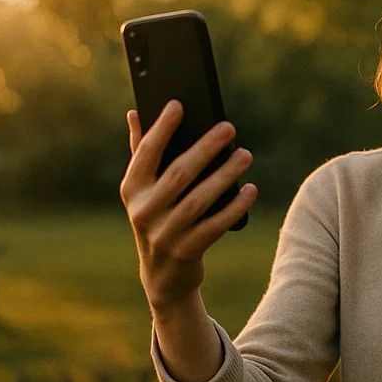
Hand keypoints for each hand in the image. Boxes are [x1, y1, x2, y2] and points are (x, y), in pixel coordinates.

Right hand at [119, 99, 256, 312]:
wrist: (162, 277)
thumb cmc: (157, 218)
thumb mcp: (143, 191)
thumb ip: (140, 152)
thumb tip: (135, 112)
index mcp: (131, 190)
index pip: (146, 153)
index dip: (161, 129)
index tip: (178, 104)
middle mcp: (143, 212)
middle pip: (179, 174)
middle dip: (205, 148)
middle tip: (229, 128)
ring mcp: (164, 234)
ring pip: (199, 200)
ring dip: (225, 175)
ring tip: (246, 155)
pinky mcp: (186, 252)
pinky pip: (214, 225)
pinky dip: (234, 206)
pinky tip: (250, 188)